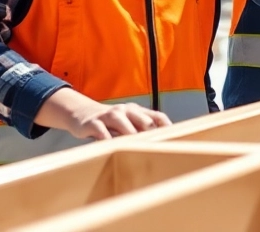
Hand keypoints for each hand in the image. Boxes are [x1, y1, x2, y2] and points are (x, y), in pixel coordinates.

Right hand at [36, 88, 172, 140]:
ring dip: (131, 135)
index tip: (177, 140)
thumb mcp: (128, 122)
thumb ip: (142, 130)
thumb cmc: (111, 122)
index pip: (158, 117)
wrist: (82, 113)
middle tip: (160, 149)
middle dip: (152, 134)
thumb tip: (164, 144)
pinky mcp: (93, 123)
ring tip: (138, 148)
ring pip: (123, 123)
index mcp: (137, 111)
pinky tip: (112, 148)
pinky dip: (107, 139)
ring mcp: (109, 115)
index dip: (167, 127)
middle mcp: (125, 110)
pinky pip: (101, 131)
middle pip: (143, 121)